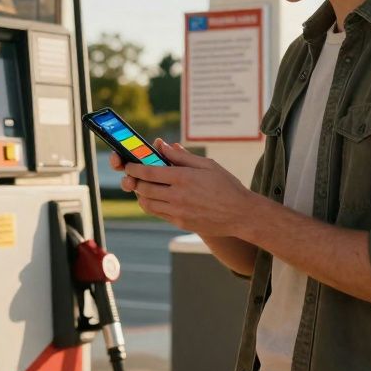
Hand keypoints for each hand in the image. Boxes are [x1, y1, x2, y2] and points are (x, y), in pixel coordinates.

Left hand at [121, 139, 255, 236]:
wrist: (240, 214)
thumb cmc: (226, 185)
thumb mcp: (207, 165)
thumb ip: (182, 156)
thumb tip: (162, 146)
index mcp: (183, 178)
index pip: (148, 172)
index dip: (134, 168)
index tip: (129, 165)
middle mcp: (178, 196)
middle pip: (143, 189)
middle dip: (135, 182)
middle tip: (134, 177)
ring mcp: (178, 212)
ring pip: (147, 204)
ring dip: (142, 195)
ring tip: (144, 188)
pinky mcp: (180, 223)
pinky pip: (158, 214)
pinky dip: (153, 205)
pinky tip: (157, 199)